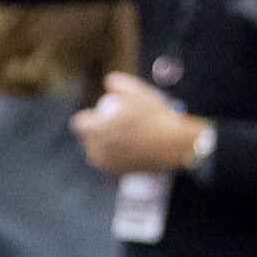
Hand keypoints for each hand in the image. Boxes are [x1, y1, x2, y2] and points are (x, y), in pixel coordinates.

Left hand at [71, 73, 204, 176]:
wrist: (177, 144)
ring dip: (106, 145)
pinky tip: (132, 148)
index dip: (91, 118)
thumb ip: (117, 82)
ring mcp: (108, 164)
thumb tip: (109, 84)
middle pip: (89, 139)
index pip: (79, 123)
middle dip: (96, 133)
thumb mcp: (137, 90)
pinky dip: (119, 156)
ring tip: (122, 137)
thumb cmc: (156, 116)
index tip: (104, 115)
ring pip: (100, 152)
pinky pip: (114, 162)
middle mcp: (95, 150)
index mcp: (92, 130)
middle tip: (114, 126)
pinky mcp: (121, 173)